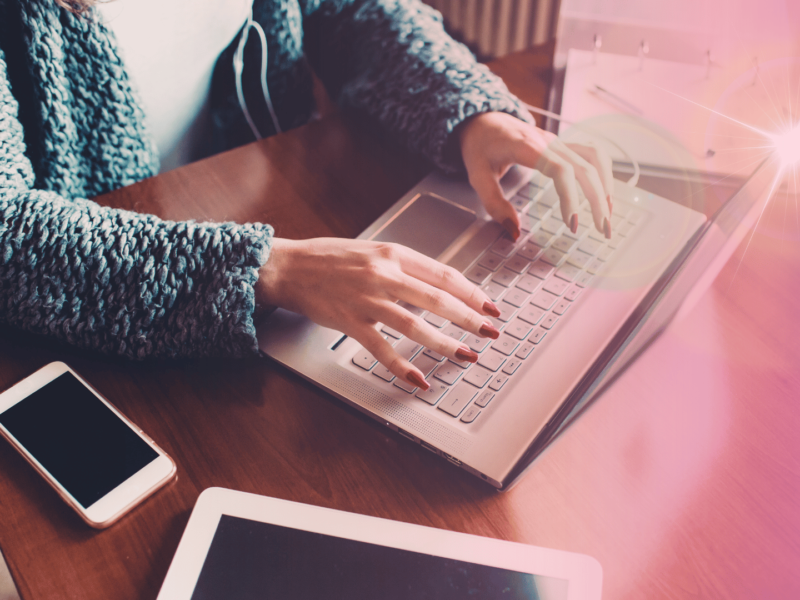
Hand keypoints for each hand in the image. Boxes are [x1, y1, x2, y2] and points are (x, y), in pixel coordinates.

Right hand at [256, 238, 501, 388]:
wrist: (289, 267)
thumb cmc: (329, 259)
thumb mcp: (372, 251)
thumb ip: (403, 267)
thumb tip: (437, 285)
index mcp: (393, 254)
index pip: (443, 274)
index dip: (471, 292)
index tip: (489, 306)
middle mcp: (384, 274)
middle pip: (438, 299)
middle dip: (470, 319)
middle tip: (490, 332)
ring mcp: (367, 299)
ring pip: (416, 325)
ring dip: (445, 343)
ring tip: (466, 356)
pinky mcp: (351, 322)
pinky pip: (382, 349)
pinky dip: (402, 366)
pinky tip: (419, 380)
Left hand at [459, 112, 613, 240]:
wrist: (482, 119)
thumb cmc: (479, 146)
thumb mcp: (477, 176)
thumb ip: (494, 205)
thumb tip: (514, 232)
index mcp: (527, 147)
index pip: (561, 169)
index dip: (571, 196)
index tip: (572, 223)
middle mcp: (549, 141)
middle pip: (585, 166)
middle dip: (598, 199)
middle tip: (602, 230)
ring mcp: (558, 140)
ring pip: (595, 157)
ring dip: (606, 185)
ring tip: (608, 214)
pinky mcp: (563, 144)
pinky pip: (592, 154)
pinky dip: (603, 173)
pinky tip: (604, 194)